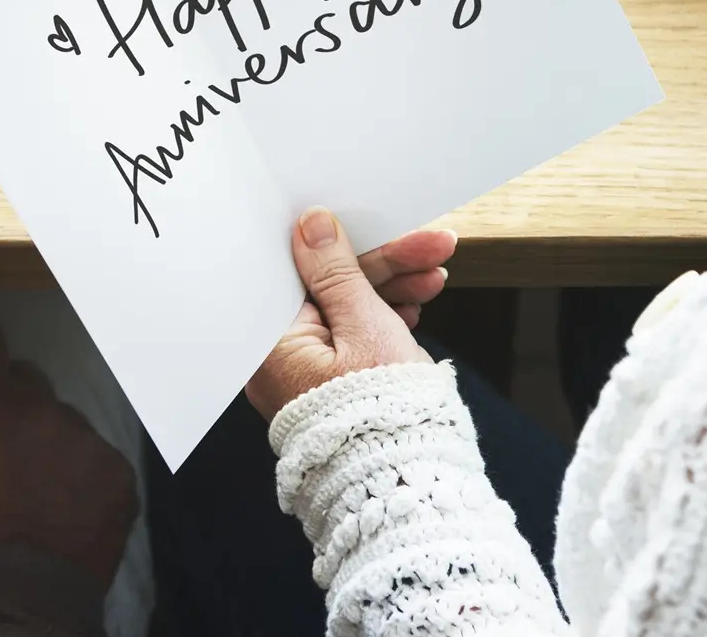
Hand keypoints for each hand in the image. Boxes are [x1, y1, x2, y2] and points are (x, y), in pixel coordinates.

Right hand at [0, 320, 138, 613]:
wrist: (6, 621)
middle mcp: (40, 407)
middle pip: (20, 379)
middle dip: (0, 405)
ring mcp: (86, 441)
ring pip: (59, 420)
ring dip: (39, 443)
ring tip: (24, 499)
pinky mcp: (119, 479)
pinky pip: (93, 459)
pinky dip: (74, 479)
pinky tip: (56, 518)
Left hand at [246, 208, 436, 420]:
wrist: (409, 484)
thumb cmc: (381, 411)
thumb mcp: (365, 326)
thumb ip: (338, 272)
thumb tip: (311, 223)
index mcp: (269, 342)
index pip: (301, 271)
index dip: (343, 241)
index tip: (374, 222)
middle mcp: (278, 358)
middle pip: (329, 289)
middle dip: (385, 266)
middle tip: (432, 243)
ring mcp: (305, 374)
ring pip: (348, 311)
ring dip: (394, 288)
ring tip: (437, 273)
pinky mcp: (331, 385)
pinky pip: (353, 338)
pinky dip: (385, 319)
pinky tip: (416, 305)